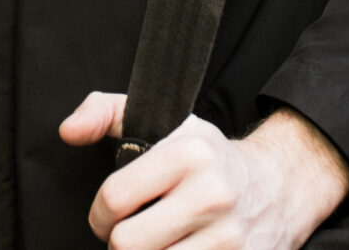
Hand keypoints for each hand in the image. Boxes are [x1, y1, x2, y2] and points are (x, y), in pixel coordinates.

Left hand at [62, 94, 348, 249]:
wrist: (280, 186)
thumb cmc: (208, 159)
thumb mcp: (164, 122)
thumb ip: (106, 113)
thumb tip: (68, 131)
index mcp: (188, 154)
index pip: (113, 198)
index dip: (100, 215)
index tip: (110, 216)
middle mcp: (212, 195)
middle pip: (128, 244)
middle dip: (121, 244)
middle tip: (131, 237)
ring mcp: (230, 239)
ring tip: (158, 246)